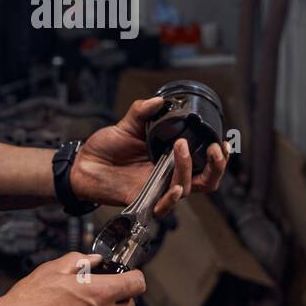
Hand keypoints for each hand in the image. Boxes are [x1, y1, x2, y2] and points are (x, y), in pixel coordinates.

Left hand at [71, 96, 228, 220]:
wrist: (82, 164)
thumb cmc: (105, 148)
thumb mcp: (126, 125)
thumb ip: (143, 111)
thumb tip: (159, 99)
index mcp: (170, 159)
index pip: (204, 163)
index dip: (218, 157)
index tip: (223, 142)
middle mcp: (168, 176)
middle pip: (206, 181)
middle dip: (217, 166)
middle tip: (216, 149)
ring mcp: (157, 189)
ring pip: (187, 188)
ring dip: (188, 168)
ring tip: (181, 147)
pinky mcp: (143, 200)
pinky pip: (164, 206)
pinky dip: (173, 198)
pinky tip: (176, 186)